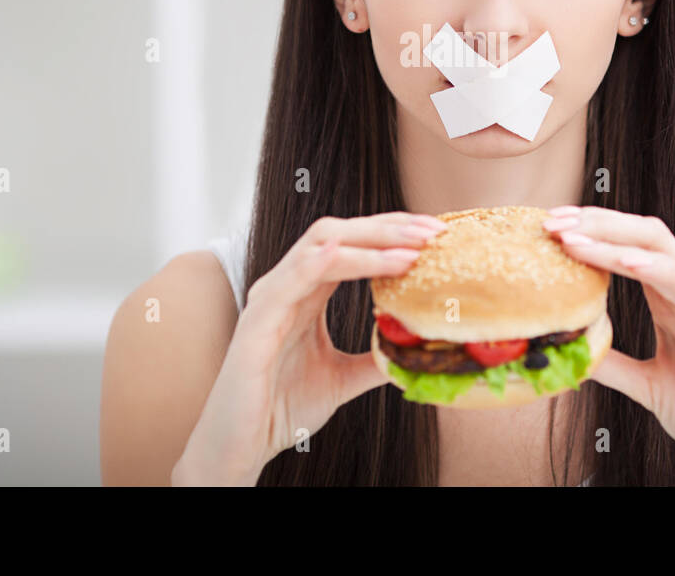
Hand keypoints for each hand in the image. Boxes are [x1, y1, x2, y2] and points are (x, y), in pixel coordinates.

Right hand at [171, 211, 447, 484]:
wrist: (241, 447)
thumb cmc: (281, 407)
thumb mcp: (344, 378)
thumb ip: (375, 357)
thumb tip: (417, 347)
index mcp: (306, 291)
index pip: (351, 243)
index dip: (391, 232)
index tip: (433, 233)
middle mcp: (287, 285)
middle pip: (338, 233)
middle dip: (387, 227)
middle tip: (432, 231)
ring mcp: (270, 299)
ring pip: (318, 246)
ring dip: (369, 243)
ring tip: (411, 250)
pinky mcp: (256, 323)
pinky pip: (289, 281)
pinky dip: (322, 263)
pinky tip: (352, 257)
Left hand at [542, 205, 674, 485]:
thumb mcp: (644, 384)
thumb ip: (611, 363)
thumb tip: (569, 348)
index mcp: (669, 300)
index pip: (627, 247)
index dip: (590, 233)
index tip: (549, 229)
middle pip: (640, 234)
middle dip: (595, 222)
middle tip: (552, 222)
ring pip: (660, 247)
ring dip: (612, 236)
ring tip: (572, 238)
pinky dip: (653, 266)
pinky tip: (621, 260)